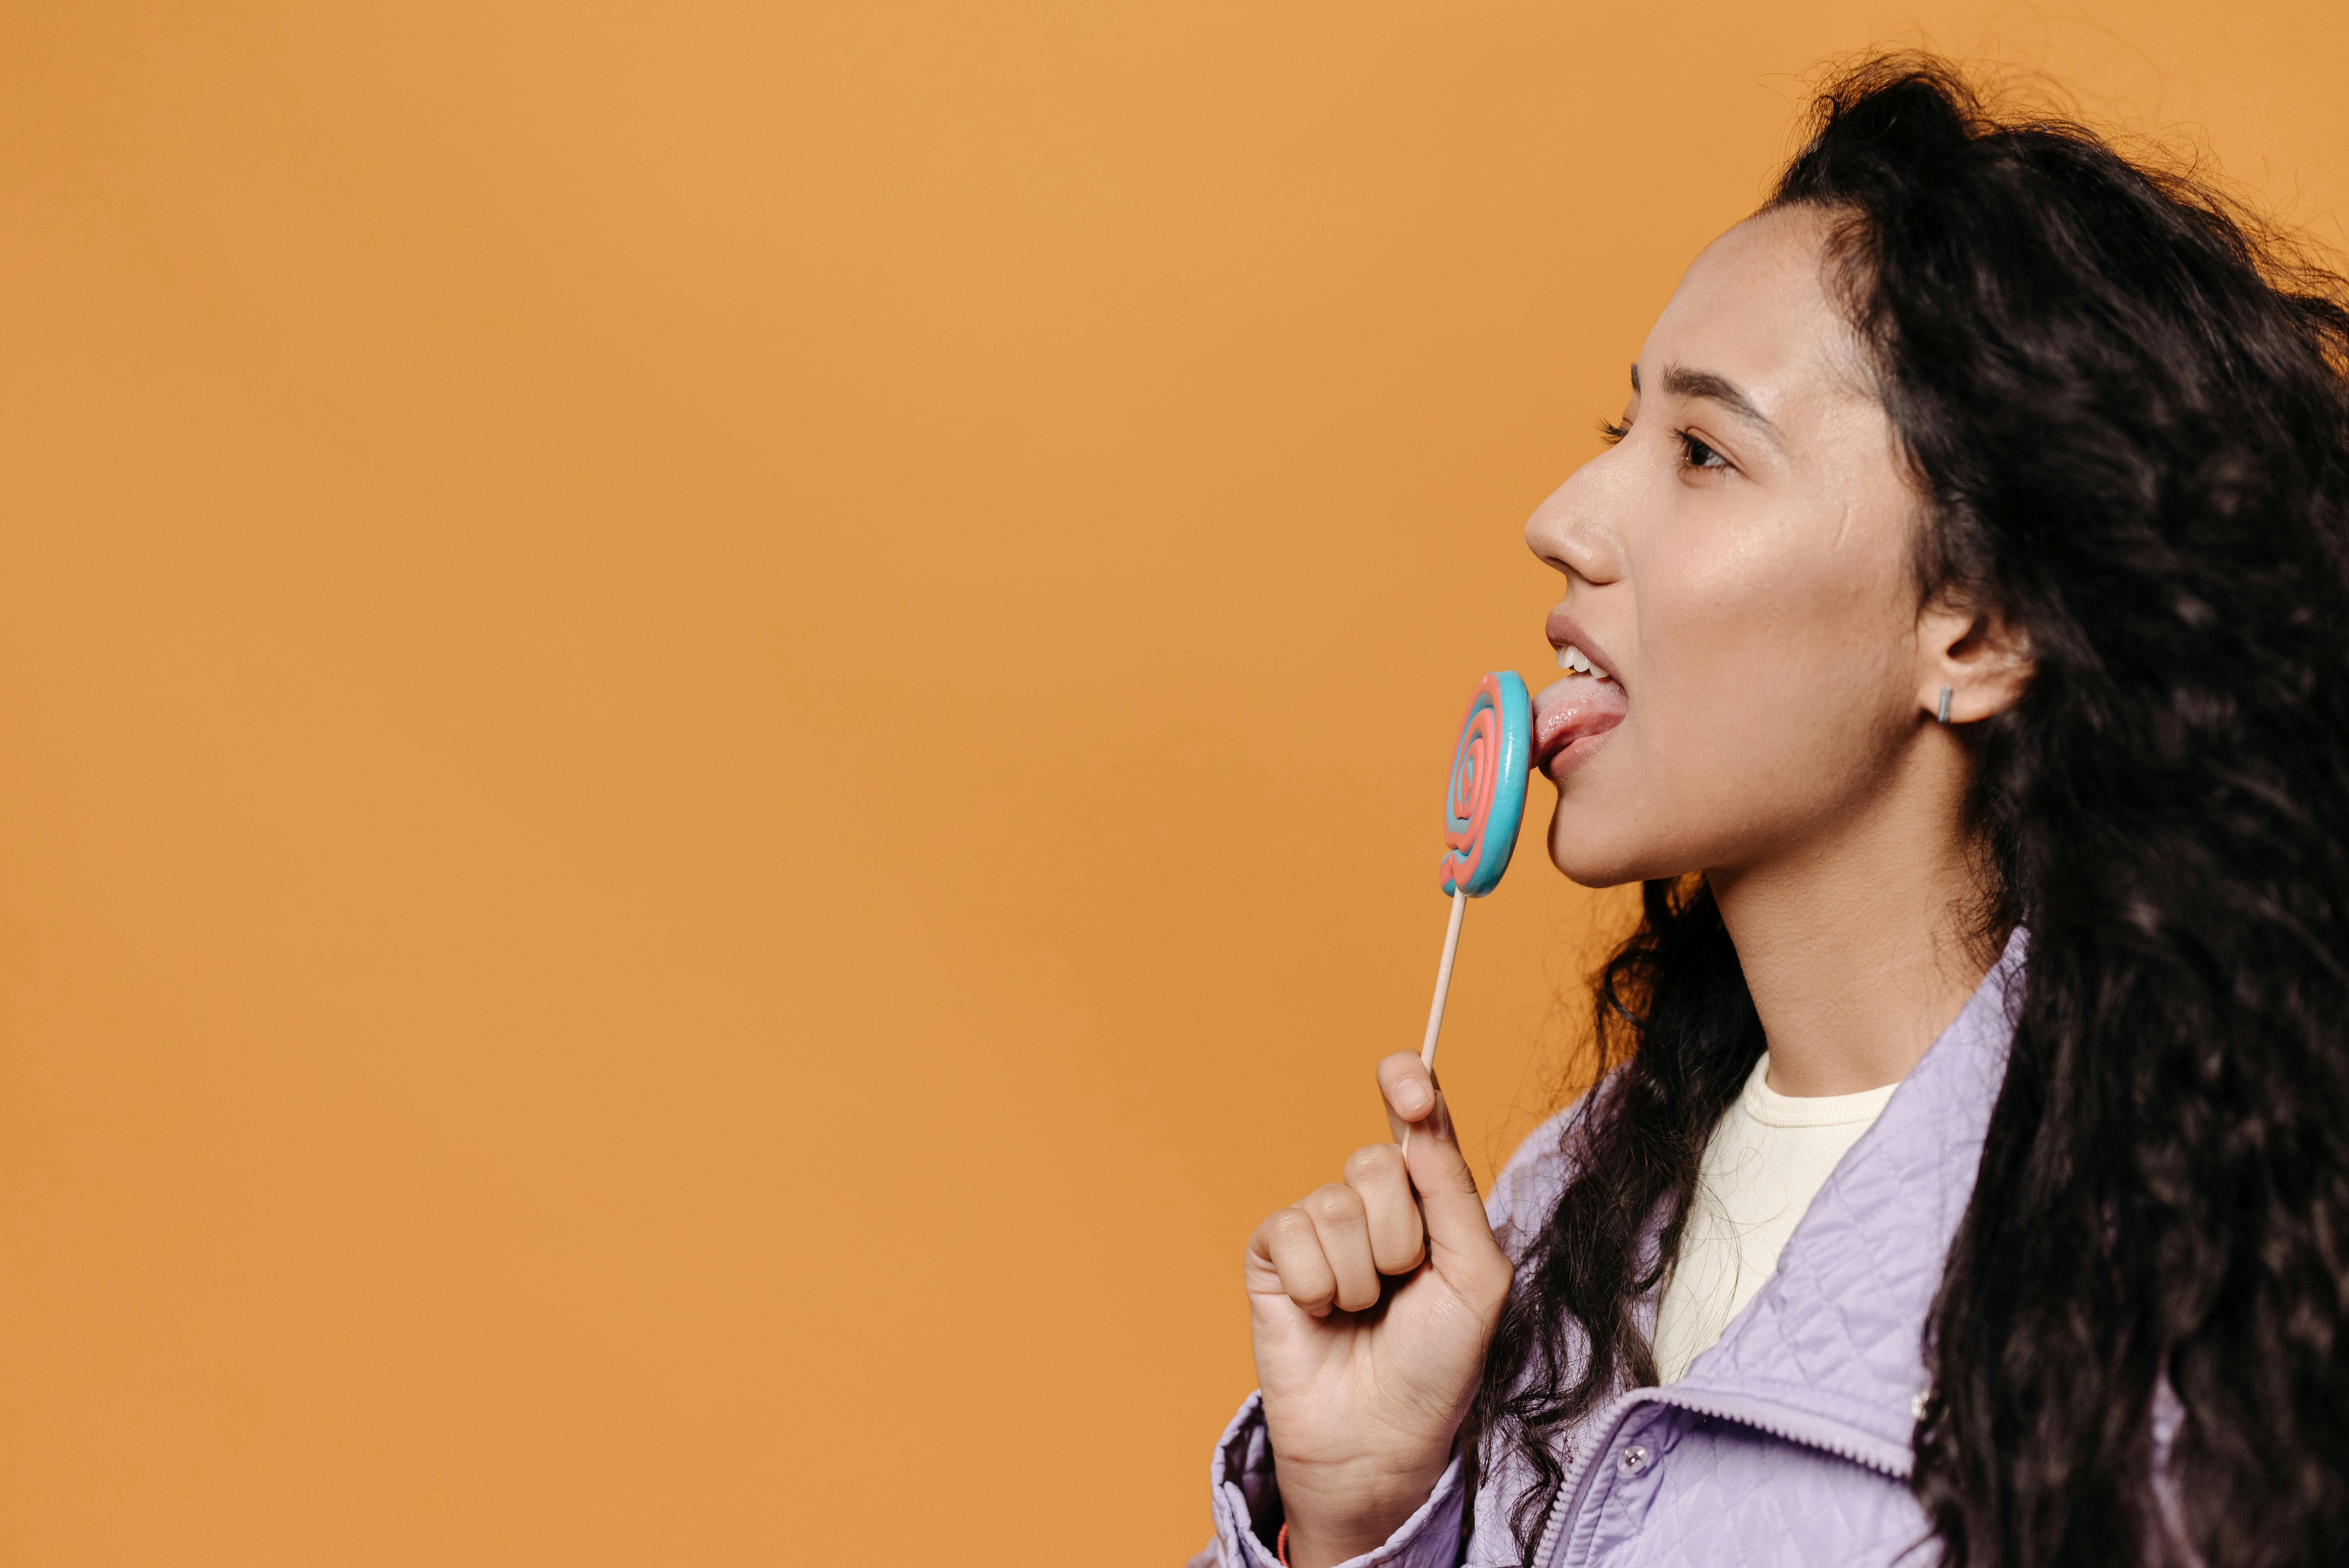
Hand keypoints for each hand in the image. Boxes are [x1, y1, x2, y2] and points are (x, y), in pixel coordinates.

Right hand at [1244, 1053, 1513, 1567]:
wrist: (1383, 1437)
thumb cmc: (1439, 1364)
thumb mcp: (1477, 1277)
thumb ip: (1454, 1192)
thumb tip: (1420, 1122)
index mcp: (1425, 1199)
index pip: (1413, 1117)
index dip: (1407, 1085)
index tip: (1409, 1089)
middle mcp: (1369, 1203)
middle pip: (1375, 1163)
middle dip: (1399, 1236)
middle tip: (1401, 1287)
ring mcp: (1316, 1227)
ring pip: (1334, 1205)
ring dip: (1359, 1275)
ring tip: (1362, 1313)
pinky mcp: (1272, 1256)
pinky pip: (1289, 1233)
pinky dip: (1316, 1284)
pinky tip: (1322, 1315)